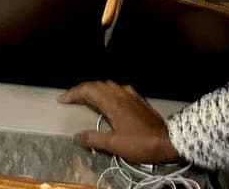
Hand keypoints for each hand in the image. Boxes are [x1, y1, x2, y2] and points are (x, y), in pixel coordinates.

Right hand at [58, 81, 179, 163]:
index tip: (62, 99)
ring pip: (108, 85)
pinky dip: (107, 91)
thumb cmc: (140, 142)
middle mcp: (121, 93)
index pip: (88, 90)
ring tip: (85, 98)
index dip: (73, 93)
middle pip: (97, 85)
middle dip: (82, 90)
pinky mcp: (138, 99)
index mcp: (113, 102)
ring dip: (95, 89)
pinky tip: (108, 100)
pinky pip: (118, 89)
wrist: (167, 141)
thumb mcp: (114, 144)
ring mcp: (131, 95)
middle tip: (70, 99)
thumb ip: (94, 138)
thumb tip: (76, 136)